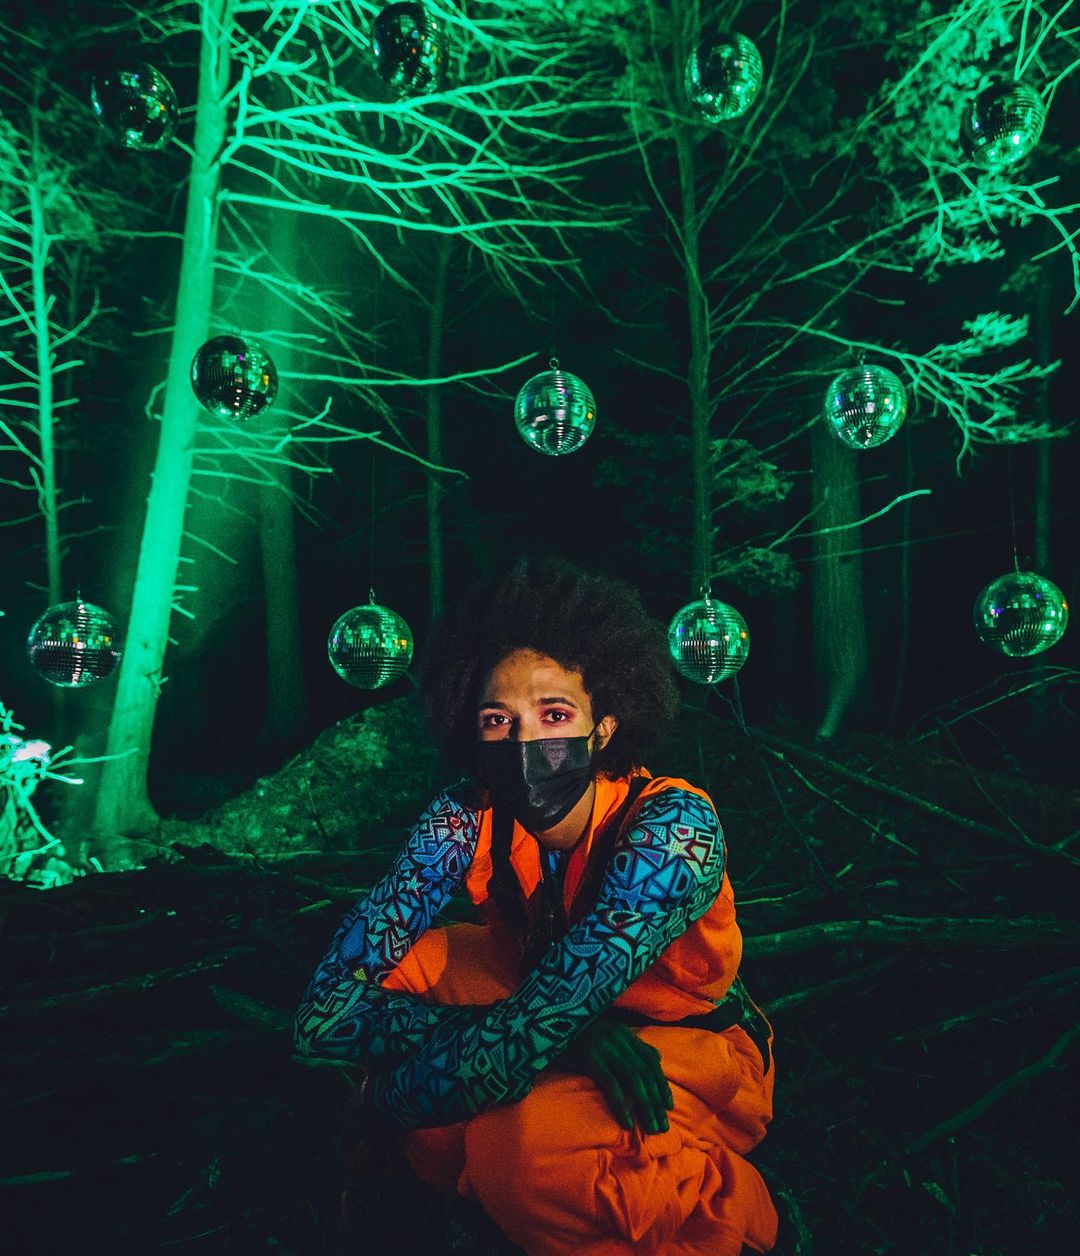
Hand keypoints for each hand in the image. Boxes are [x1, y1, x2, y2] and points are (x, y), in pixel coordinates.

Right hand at [555, 1018, 672, 1133]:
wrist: (548, 1023)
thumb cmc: (577, 1034)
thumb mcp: (607, 1033)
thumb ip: (631, 1044)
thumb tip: (656, 1058)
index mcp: (623, 1033)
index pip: (650, 1061)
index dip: (661, 1084)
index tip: (668, 1106)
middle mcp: (618, 1038)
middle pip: (644, 1073)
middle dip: (656, 1101)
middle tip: (662, 1126)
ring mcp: (604, 1047)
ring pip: (633, 1079)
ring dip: (645, 1106)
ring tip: (650, 1127)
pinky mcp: (590, 1058)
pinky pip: (611, 1084)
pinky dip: (622, 1104)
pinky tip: (627, 1122)